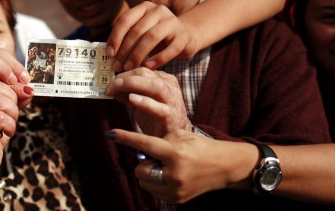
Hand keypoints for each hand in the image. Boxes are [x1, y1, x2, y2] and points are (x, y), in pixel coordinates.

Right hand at [0, 80, 20, 191]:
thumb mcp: (8, 108)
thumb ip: (17, 95)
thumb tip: (28, 86)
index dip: (13, 83)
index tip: (22, 93)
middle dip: (13, 101)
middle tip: (11, 115)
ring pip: (0, 101)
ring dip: (12, 114)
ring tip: (7, 124)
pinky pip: (0, 118)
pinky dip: (9, 126)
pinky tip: (4, 133)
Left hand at [105, 67, 189, 136]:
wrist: (171, 139)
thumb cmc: (155, 118)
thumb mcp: (139, 102)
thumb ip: (127, 93)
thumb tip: (112, 87)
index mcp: (163, 80)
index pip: (141, 70)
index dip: (123, 75)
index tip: (110, 85)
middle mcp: (169, 87)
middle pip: (146, 74)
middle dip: (125, 78)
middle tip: (110, 87)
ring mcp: (172, 102)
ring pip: (156, 86)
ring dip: (133, 84)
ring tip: (117, 88)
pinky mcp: (172, 118)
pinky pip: (160, 109)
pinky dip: (145, 102)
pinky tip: (132, 99)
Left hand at [106, 1, 197, 71]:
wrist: (185, 37)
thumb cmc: (157, 38)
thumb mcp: (141, 33)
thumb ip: (127, 38)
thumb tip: (108, 54)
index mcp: (144, 7)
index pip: (125, 20)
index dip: (115, 37)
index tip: (109, 54)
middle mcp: (158, 10)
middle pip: (137, 30)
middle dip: (125, 50)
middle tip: (118, 66)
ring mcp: (172, 21)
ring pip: (152, 37)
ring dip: (138, 54)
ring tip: (130, 68)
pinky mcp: (183, 35)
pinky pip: (170, 48)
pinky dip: (158, 59)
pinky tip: (149, 67)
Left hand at [108, 129, 255, 202]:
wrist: (224, 166)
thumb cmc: (200, 146)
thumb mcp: (180, 135)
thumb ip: (158, 140)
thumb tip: (138, 149)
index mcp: (175, 153)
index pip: (144, 144)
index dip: (126, 138)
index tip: (110, 134)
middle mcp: (174, 173)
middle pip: (141, 170)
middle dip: (144, 162)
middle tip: (157, 157)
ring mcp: (175, 189)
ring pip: (145, 181)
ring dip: (149, 173)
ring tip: (166, 166)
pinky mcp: (177, 199)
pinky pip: (154, 191)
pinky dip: (156, 182)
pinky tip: (170, 175)